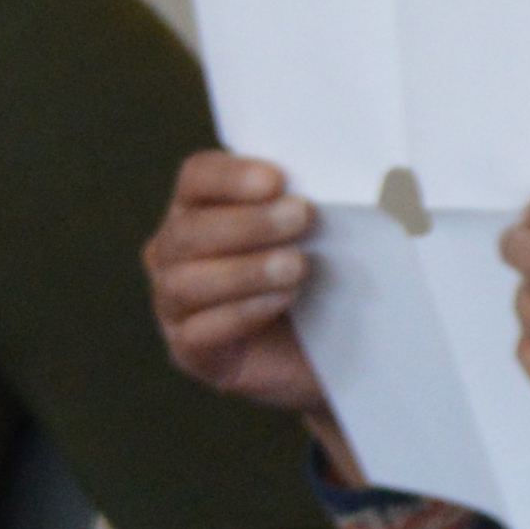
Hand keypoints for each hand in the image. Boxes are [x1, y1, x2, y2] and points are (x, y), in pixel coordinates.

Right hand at [146, 151, 333, 421]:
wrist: (336, 351)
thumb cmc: (325, 277)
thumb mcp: (326, 235)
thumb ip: (317, 205)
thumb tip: (354, 183)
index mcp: (201, 207)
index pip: (197, 178)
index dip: (231, 177)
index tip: (277, 180)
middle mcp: (175, 251)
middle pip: (189, 231)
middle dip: (247, 223)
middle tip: (301, 216)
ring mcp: (174, 304)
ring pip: (185, 282)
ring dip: (245, 271)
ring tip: (296, 266)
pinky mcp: (189, 351)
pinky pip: (197, 333)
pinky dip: (240, 314)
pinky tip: (282, 301)